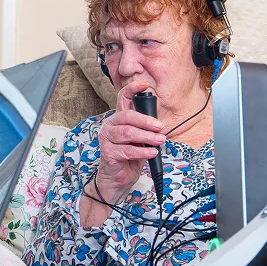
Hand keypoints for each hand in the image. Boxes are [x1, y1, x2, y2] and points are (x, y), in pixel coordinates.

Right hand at [92, 82, 164, 203]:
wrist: (118, 180)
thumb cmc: (129, 158)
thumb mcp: (140, 140)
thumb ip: (145, 130)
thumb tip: (159, 124)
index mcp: (119, 119)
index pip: (122, 98)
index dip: (132, 90)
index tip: (145, 85)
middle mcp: (110, 125)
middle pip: (127, 116)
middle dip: (146, 121)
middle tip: (160, 127)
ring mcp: (107, 139)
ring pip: (127, 133)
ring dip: (146, 137)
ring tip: (159, 141)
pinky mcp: (107, 153)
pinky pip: (127, 150)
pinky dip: (142, 151)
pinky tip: (151, 152)